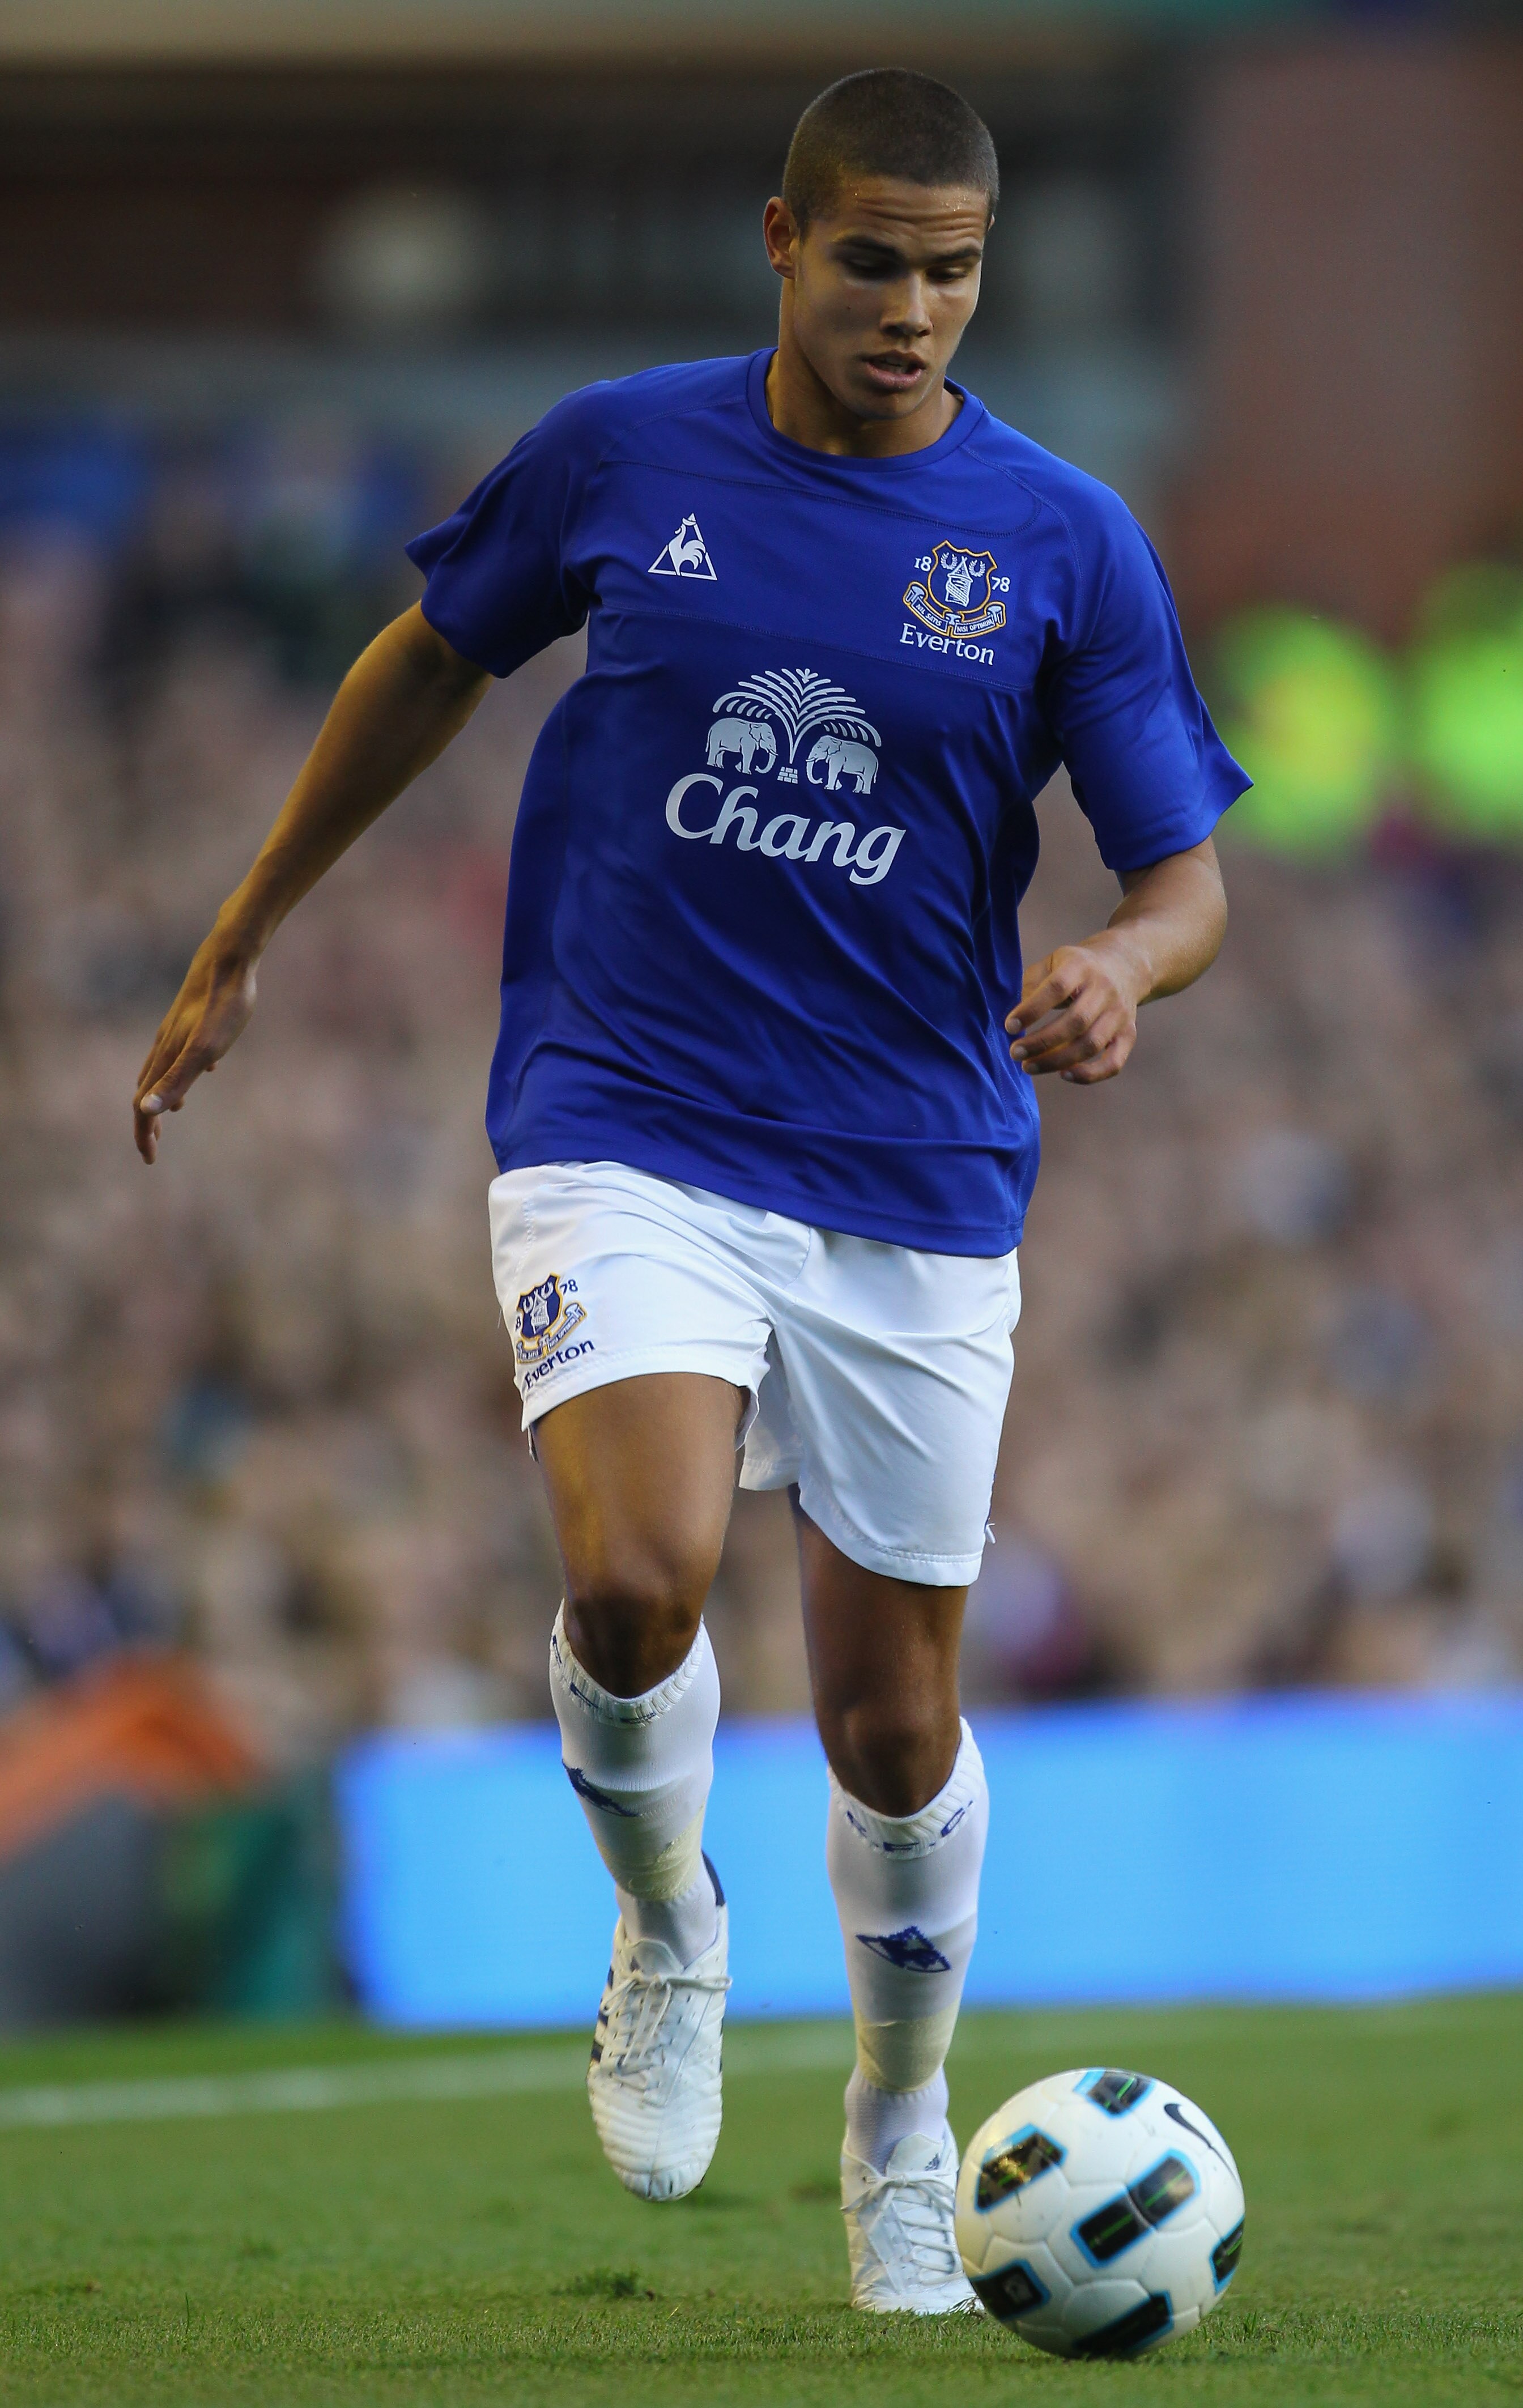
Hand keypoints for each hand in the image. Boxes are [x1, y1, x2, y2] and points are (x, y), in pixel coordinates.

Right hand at [133, 931, 257, 1162]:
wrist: (230, 958)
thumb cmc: (223, 1005)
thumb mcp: (205, 1049)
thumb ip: (177, 1079)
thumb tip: (148, 1111)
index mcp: (166, 1056)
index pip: (145, 1104)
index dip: (144, 1132)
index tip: (149, 1158)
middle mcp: (166, 1044)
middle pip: (148, 1089)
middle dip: (148, 1120)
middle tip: (154, 1146)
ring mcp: (179, 1029)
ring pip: (164, 1067)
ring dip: (164, 1093)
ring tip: (174, 1110)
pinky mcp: (196, 1017)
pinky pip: (184, 1049)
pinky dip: (185, 1068)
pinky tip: (208, 1067)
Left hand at [1005, 933, 1146, 1083]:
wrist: (1124, 965)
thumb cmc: (1076, 969)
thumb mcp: (1053, 962)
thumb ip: (1031, 984)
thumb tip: (1016, 1019)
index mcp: (1082, 966)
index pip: (1057, 988)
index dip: (1032, 1009)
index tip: (1010, 1026)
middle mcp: (1105, 989)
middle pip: (1076, 1021)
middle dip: (1041, 1042)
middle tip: (1015, 1053)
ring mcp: (1119, 1014)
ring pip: (1091, 1044)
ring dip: (1057, 1061)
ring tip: (1028, 1066)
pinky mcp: (1128, 1034)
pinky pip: (1113, 1063)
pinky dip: (1089, 1075)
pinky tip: (1063, 1074)